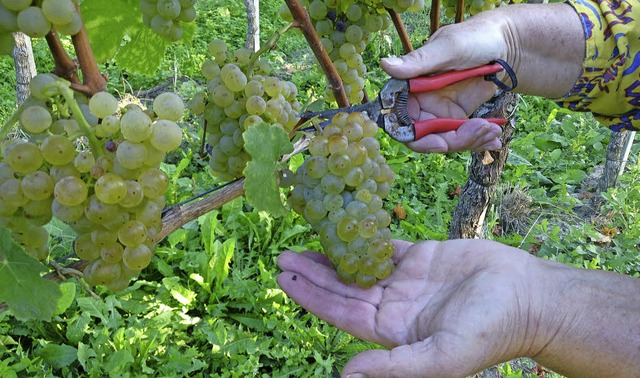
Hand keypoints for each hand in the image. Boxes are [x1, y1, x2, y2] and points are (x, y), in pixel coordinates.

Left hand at [277, 239, 542, 376]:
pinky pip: (383, 245)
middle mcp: (393, 307)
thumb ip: (394, 367)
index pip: (340, 313)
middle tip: (281, 256)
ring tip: (300, 244)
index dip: (311, 297)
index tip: (284, 279)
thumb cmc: (489, 331)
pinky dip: (361, 236)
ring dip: (331, 255)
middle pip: (343, 289)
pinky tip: (341, 227)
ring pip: (358, 265)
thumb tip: (346, 374)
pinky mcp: (420, 257)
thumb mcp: (441, 357)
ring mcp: (406, 281)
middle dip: (312, 274)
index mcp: (392, 332)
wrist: (527, 297)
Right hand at [380, 12, 508, 153]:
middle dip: (452, 141)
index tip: (441, 144)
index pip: (400, 121)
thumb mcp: (449, 48)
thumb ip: (419, 61)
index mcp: (409, 85)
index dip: (416, 137)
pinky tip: (493, 140)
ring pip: (445, 141)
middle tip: (479, 131)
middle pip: (424, 137)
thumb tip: (385, 65)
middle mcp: (419, 102)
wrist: (508, 44)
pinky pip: (461, 138)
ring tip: (492, 131)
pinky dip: (478, 141)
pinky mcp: (456, 117)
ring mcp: (438, 111)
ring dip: (470, 140)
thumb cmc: (476, 38)